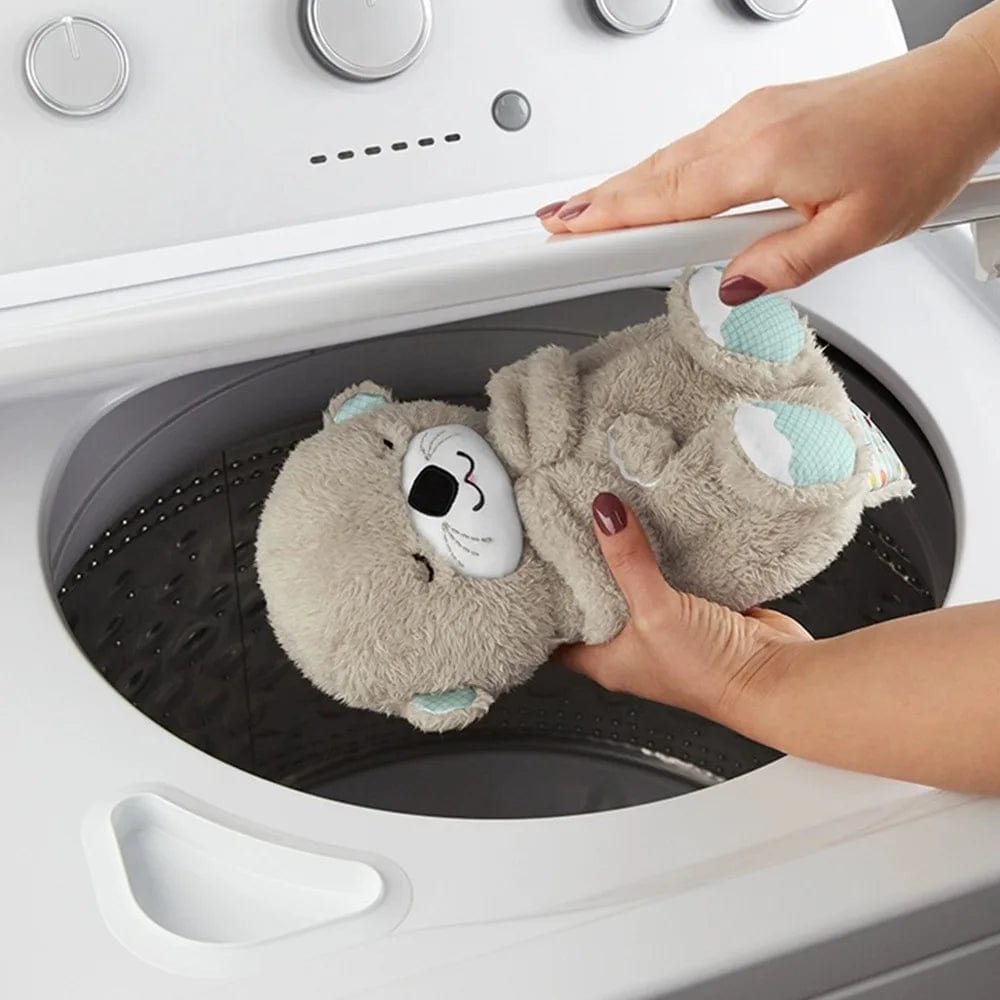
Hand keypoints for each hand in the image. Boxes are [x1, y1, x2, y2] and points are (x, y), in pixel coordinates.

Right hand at [537, 30, 999, 303]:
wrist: (955, 93)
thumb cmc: (917, 149)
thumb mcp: (858, 231)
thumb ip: (784, 264)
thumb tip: (728, 287)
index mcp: (761, 158)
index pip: (660, 200)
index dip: (603, 220)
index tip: (558, 236)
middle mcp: (746, 129)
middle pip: (649, 176)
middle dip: (593, 203)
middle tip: (545, 229)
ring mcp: (750, 115)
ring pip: (666, 160)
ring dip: (619, 187)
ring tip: (579, 212)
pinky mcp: (760, 112)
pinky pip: (690, 148)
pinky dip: (654, 172)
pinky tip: (643, 187)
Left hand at [556, 494, 811, 723]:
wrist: (774, 678)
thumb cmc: (709, 673)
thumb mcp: (654, 612)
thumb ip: (627, 560)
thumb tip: (604, 514)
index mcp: (606, 662)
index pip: (556, 634)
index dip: (542, 603)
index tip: (533, 563)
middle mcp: (632, 648)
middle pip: (595, 602)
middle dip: (585, 568)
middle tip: (569, 526)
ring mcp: (666, 629)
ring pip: (636, 585)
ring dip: (628, 557)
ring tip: (610, 518)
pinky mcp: (698, 611)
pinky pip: (675, 576)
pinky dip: (668, 554)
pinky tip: (661, 527)